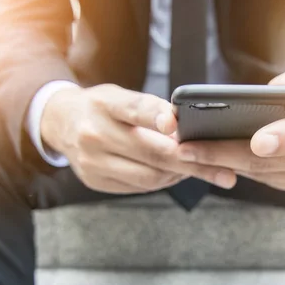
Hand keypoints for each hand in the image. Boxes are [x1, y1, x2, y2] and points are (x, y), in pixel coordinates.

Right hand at [41, 84, 236, 193]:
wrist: (61, 123)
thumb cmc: (103, 108)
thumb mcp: (121, 97)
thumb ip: (150, 110)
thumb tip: (187, 131)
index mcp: (104, 105)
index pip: (133, 109)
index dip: (155, 115)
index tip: (175, 123)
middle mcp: (94, 134)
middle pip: (151, 153)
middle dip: (192, 163)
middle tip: (223, 171)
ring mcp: (92, 162)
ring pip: (148, 177)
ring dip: (179, 175)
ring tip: (200, 170)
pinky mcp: (94, 182)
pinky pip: (139, 187)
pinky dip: (162, 182)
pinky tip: (174, 175)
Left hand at [175, 59, 284, 196]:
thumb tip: (258, 100)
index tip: (257, 142)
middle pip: (272, 159)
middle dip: (224, 154)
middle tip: (187, 149)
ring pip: (264, 174)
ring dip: (224, 164)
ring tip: (189, 152)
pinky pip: (268, 180)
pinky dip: (241, 168)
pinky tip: (214, 158)